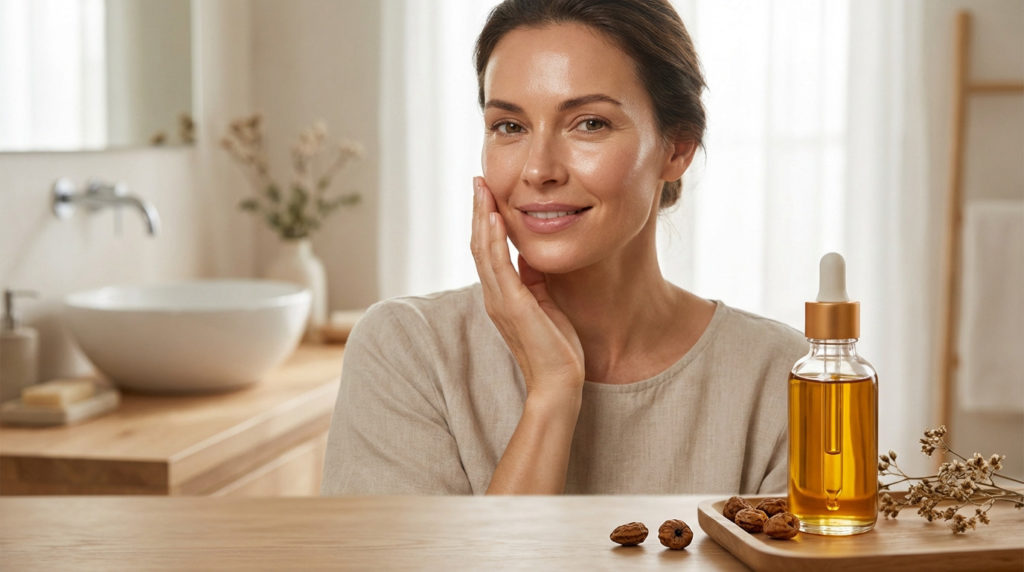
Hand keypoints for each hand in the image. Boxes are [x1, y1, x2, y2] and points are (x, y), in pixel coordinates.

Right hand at [470, 177, 585, 399]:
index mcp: (501, 295)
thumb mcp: (546, 303)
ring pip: (483, 249)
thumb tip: (530, 254)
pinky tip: (493, 216)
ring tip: (482, 188)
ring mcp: (499, 300)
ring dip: (481, 216)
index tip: (487, 193)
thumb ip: (534, 279)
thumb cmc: (557, 347)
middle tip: (478, 180)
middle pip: (479, 244)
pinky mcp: (512, 305)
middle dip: (478, 210)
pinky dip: (493, 239)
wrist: (559, 382)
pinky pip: (497, 265)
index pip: (487, 250)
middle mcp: (494, 295)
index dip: (484, 220)